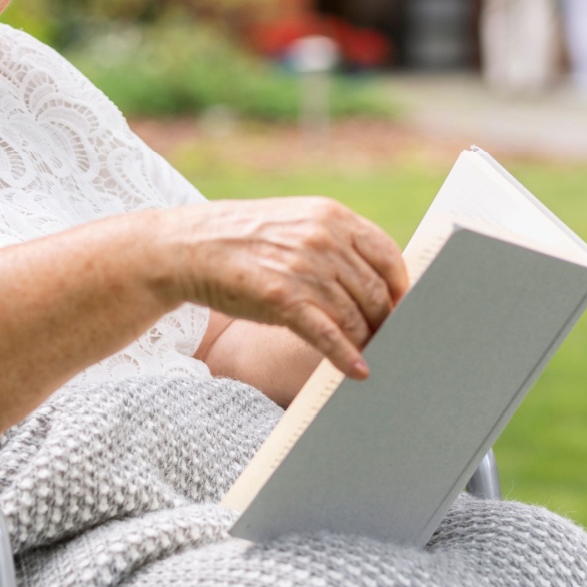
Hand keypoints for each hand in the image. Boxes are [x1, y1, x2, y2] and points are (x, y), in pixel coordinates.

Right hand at [163, 198, 409, 379]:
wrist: (185, 246)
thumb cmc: (241, 240)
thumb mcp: (293, 223)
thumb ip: (333, 241)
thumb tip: (374, 279)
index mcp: (330, 215)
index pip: (388, 255)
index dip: (399, 287)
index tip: (400, 307)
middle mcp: (322, 239)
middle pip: (374, 291)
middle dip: (384, 320)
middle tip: (388, 339)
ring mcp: (303, 268)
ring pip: (354, 316)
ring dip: (366, 341)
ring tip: (370, 356)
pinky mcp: (282, 298)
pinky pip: (328, 335)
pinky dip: (346, 356)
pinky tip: (357, 371)